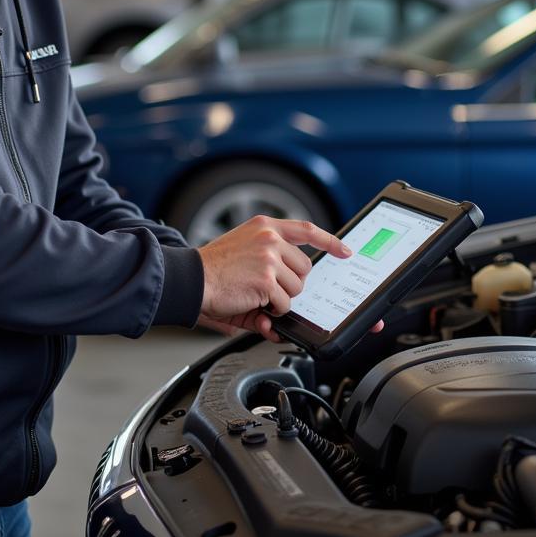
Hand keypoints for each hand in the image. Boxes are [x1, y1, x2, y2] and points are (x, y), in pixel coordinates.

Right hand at [197, 216, 350, 335]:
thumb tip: (285, 300)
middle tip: (268, 288)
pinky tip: (253, 302)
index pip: (306, 229)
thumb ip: (270, 273)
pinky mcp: (267, 279)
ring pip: (296, 288)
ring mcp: (269, 257)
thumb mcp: (244, 257)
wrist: (190, 279)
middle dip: (291, 284)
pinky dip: (271, 310)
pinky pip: (284, 304)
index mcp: (264, 226)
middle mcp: (269, 237)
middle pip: (305, 268)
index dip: (329, 241)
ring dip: (280, 298)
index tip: (344, 250)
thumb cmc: (213, 270)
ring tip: (255, 293)